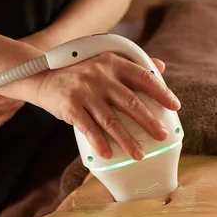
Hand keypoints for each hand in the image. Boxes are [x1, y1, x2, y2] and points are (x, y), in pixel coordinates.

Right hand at [34, 54, 180, 159]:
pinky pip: (87, 128)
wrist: (42, 76)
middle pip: (130, 102)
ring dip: (126, 140)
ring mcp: (85, 91)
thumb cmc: (79, 73)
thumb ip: (132, 64)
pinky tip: (107, 154)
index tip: (174, 106)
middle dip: (149, 121)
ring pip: (110, 120)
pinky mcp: (70, 106)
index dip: (161, 92)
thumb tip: (161, 68)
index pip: (143, 76)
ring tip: (139, 155)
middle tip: (162, 136)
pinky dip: (98, 142)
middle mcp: (100, 75)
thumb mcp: (104, 61)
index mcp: (113, 63)